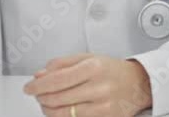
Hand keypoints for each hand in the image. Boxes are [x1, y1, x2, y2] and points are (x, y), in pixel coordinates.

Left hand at [23, 53, 152, 116]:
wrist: (139, 84)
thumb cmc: (112, 70)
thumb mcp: (88, 58)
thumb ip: (62, 64)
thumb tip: (39, 74)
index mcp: (93, 67)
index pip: (57, 79)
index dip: (38, 85)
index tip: (29, 87)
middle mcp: (99, 87)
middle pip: (58, 98)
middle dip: (41, 97)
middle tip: (36, 94)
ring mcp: (103, 105)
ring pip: (65, 113)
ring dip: (48, 109)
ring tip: (46, 103)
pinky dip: (62, 116)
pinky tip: (59, 110)